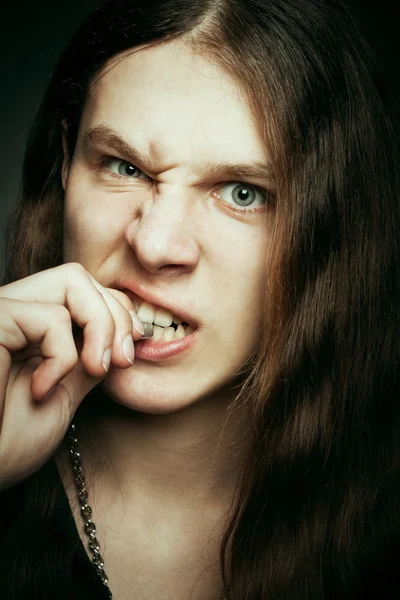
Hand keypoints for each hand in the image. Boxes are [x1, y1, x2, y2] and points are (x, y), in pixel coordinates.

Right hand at [0, 263, 142, 489]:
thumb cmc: (9, 442)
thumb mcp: (67, 393)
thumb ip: (89, 357)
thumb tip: (123, 335)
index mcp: (30, 326)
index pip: (83, 288)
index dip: (116, 308)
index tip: (136, 342)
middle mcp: (15, 311)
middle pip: (78, 276)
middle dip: (115, 315)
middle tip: (123, 360)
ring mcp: (4, 312)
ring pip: (71, 280)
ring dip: (101, 327)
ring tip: (96, 370)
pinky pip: (51, 317)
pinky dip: (63, 356)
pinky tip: (43, 389)